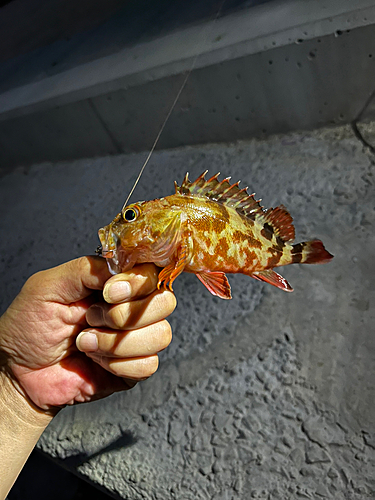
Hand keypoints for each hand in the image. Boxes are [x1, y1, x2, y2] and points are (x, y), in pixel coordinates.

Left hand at [0, 257, 175, 411]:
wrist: (19, 371)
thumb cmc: (30, 326)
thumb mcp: (49, 285)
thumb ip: (86, 268)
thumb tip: (121, 268)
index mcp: (116, 285)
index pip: (151, 274)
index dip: (137, 283)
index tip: (108, 293)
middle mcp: (131, 308)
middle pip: (165, 302)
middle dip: (126, 314)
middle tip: (92, 318)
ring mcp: (136, 339)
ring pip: (160, 335)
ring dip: (116, 342)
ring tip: (85, 342)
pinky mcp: (133, 369)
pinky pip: (147, 365)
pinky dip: (117, 364)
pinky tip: (95, 361)